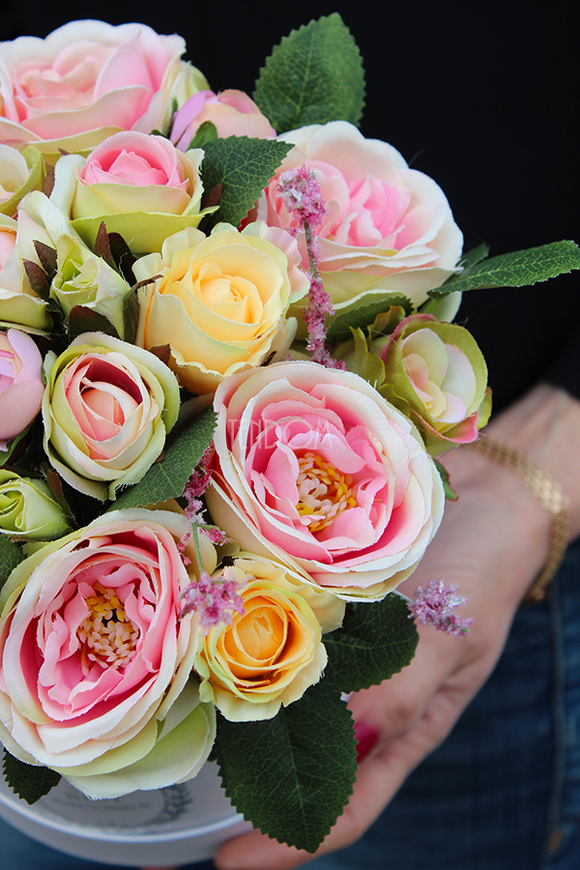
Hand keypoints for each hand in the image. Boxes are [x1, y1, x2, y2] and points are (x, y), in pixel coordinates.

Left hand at [213, 384, 579, 869]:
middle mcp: (358, 691)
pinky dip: (238, 636)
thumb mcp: (452, 634)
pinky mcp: (316, 598)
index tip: (226, 864)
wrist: (487, 492)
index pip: (344, 805)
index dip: (287, 843)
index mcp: (401, 723)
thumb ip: (403, 688)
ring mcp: (333, 646)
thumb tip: (346, 750)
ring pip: (274, 696)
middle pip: (295, 759)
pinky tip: (199, 630)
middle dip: (239, 787)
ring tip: (170, 721)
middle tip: (172, 804)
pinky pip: (272, 628)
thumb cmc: (482, 568)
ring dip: (227, 711)